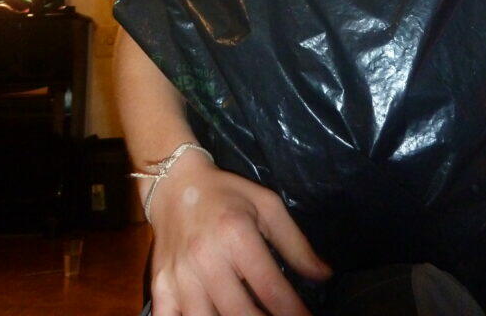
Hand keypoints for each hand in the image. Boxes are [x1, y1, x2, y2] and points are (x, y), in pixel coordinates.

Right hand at [148, 151, 330, 315]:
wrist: (174, 183)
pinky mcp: (160, 286)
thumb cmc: (226, 194)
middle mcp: (207, 258)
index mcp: (236, 234)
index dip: (294, 314)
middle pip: (241, 314)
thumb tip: (325, 275)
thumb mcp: (267, 205)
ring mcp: (180, 276)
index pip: (271, 289)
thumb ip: (295, 243)